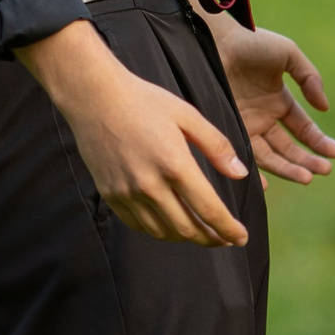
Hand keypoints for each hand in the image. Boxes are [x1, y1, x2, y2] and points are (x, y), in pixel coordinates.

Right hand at [17, 20, 251, 246]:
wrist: (93, 96)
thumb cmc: (143, 100)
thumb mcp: (187, 115)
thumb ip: (217, 146)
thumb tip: (241, 173)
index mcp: (175, 164)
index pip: (209, 210)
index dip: (229, 230)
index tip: (241, 237)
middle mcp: (150, 185)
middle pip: (187, 229)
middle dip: (211, 239)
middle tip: (224, 238)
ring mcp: (127, 193)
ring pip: (162, 232)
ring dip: (185, 237)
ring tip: (199, 231)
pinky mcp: (110, 194)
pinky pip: (138, 225)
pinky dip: (158, 230)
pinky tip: (168, 223)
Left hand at [202, 12, 334, 184]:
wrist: (215, 39)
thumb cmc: (251, 42)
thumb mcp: (288, 54)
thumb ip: (310, 78)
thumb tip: (324, 108)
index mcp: (279, 101)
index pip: (303, 129)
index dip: (319, 141)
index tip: (334, 153)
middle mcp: (263, 118)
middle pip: (289, 148)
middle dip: (308, 160)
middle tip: (324, 170)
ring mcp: (245, 126)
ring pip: (270, 156)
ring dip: (289, 168)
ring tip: (307, 178)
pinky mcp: (226, 129)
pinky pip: (242, 155)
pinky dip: (253, 172)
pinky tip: (266, 184)